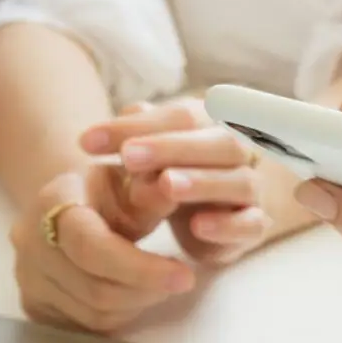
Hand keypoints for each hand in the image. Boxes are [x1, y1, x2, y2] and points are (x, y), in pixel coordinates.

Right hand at [8, 166, 195, 333]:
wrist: (67, 202)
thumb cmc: (107, 190)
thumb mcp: (130, 181)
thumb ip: (151, 193)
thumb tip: (173, 190)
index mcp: (53, 202)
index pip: (92, 247)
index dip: (141, 268)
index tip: (184, 276)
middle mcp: (29, 241)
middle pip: (95, 289)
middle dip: (147, 289)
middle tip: (181, 280)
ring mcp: (27, 276)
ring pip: (93, 313)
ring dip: (137, 304)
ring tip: (158, 283)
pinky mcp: (33, 304)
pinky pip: (84, 326)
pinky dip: (118, 315)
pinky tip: (132, 293)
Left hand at [82, 99, 272, 264]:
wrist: (219, 208)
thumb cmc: (178, 170)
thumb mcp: (150, 152)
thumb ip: (130, 139)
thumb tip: (94, 136)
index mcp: (213, 122)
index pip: (182, 115)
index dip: (137, 126)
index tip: (87, 142)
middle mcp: (238, 151)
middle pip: (218, 142)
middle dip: (172, 147)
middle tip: (129, 157)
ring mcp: (250, 189)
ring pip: (238, 181)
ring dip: (203, 182)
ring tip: (167, 185)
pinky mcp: (254, 225)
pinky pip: (250, 223)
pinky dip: (228, 225)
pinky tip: (198, 226)